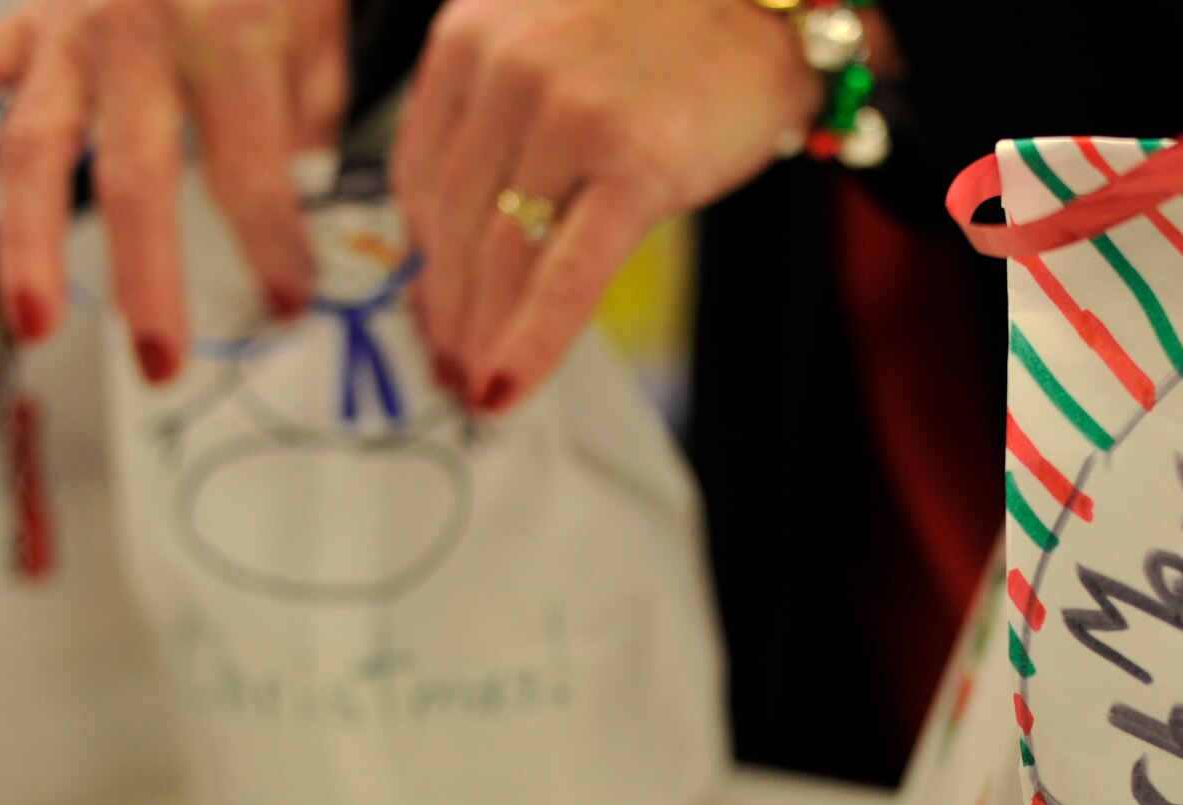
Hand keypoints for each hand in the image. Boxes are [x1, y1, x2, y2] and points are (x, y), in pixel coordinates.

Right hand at [0, 0, 347, 382]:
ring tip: (34, 319)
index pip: (250, 175)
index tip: (287, 303)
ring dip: (30, 241)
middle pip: (137, 177)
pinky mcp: (25, 22)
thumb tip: (300, 216)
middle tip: (158, 358)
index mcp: (229, 42)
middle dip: (147, 279)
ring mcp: (73, 33)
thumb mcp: (314, 40)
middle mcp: (142, 39)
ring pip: (37, 145)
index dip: (272, 249)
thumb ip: (306, 128)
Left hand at [392, 0, 822, 412]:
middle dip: (447, 311)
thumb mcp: (546, 45)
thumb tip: (464, 238)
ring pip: (501, 255)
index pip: (417, 172)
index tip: (428, 307)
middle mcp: (507, 66)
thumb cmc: (666, 31)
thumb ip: (498, 117)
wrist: (765, 5)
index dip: (418, 258)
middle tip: (448, 365)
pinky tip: (510, 386)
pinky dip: (533, 341)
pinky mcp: (635, 159)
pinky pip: (568, 273)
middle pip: (452, 223)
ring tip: (479, 387)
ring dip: (482, 337)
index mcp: (470, 35)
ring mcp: (569, 113)